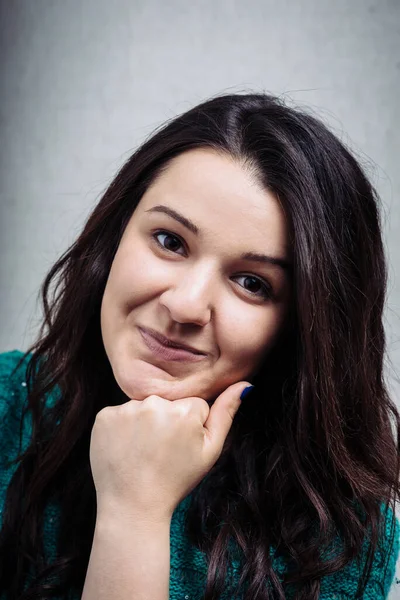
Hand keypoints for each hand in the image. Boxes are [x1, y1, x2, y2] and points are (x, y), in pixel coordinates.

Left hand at [89, 381, 250, 521]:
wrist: (133, 507)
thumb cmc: (176, 480)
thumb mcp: (211, 451)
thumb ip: (226, 413)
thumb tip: (245, 384)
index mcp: (184, 409)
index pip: (193, 405)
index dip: (190, 426)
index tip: (180, 448)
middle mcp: (154, 402)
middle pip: (168, 402)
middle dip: (167, 421)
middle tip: (162, 452)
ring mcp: (125, 409)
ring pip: (144, 407)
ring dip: (144, 424)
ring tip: (143, 452)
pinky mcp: (104, 416)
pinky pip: (119, 414)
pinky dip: (122, 428)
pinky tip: (125, 449)